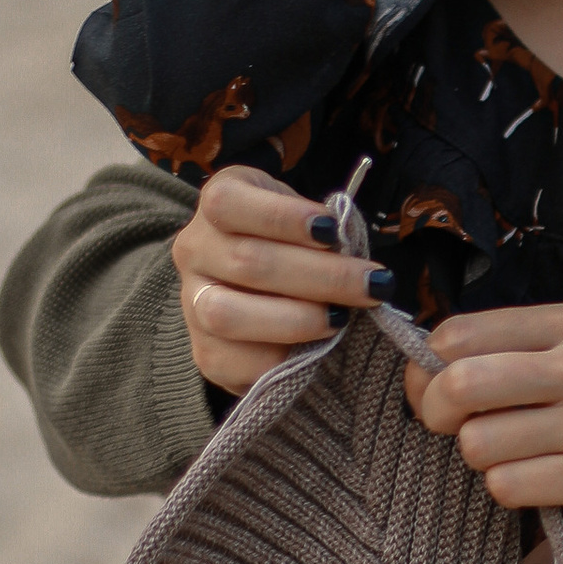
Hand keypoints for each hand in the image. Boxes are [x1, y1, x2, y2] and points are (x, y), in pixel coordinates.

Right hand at [170, 168, 390, 396]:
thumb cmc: (296, 244)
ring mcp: (192, 302)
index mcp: (219, 202)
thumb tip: (361, 270)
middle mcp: (194, 249)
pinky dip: (279, 360)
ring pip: (228, 314)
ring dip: (296, 320)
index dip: (282, 217)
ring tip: (341, 319)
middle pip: (246, 262)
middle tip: (370, 285)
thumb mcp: (307, 220)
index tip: (331, 230)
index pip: (229, 203)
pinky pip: (233, 362)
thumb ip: (324, 235)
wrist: (263, 289)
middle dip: (319, 276)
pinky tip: (314, 352)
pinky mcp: (205, 352)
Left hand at [406, 303, 562, 546]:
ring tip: (517, 454)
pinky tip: (541, 480)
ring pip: (476, 444)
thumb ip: (521, 349)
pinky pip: (507, 487)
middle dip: (436, 414)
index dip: (429, 367)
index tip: (439, 388)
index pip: (458, 334)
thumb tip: (429, 369)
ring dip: (482, 459)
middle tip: (457, 427)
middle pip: (456, 385)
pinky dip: (510, 490)